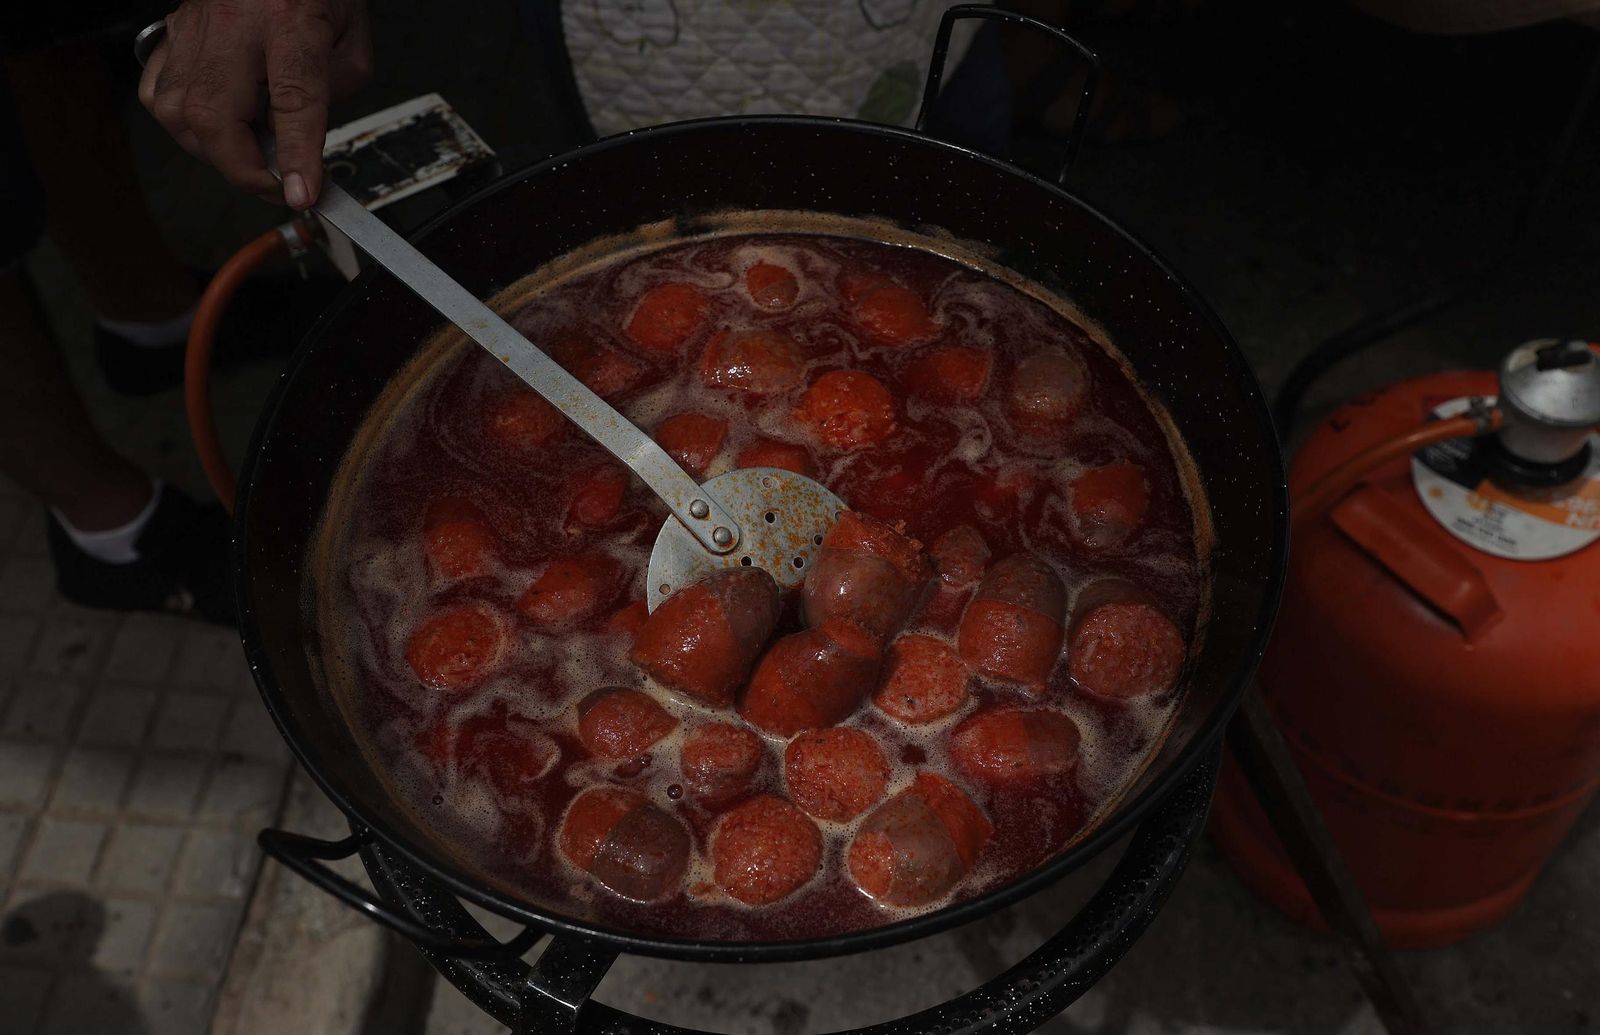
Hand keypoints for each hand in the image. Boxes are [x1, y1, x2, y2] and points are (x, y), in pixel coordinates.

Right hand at [139, 0, 372, 208]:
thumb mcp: (351, 38)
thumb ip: (336, 91)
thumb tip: (306, 140)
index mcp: (291, 18)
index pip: (292, 98)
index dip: (295, 154)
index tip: (299, 194)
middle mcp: (233, 21)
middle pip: (215, 115)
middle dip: (243, 169)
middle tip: (275, 184)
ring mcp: (194, 26)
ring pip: (177, 111)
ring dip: (213, 151)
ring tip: (249, 152)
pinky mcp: (172, 31)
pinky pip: (158, 93)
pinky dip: (183, 125)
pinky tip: (215, 126)